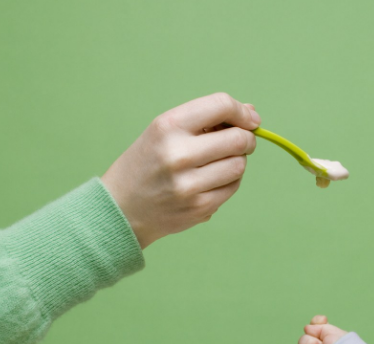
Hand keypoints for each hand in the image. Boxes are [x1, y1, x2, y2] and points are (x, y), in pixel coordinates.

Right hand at [101, 92, 260, 247]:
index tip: (251, 119)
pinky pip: (233, 186)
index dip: (242, 112)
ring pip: (239, 165)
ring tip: (219, 161)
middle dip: (247, 138)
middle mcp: (178, 154)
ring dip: (237, 161)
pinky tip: (212, 180)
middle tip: (242, 141)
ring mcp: (189, 184)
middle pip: (238, 139)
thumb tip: (251, 111)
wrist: (122, 208)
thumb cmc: (148, 163)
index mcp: (168, 126)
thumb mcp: (165, 131)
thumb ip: (206, 119)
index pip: (221, 106)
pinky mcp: (200, 207)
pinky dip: (230, 181)